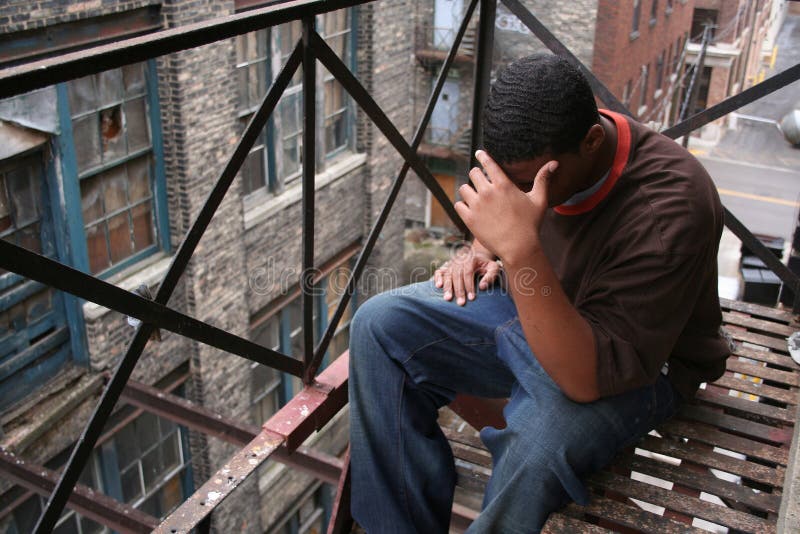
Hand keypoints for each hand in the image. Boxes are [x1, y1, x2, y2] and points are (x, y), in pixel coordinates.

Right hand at [433, 243, 501, 304]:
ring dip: (447, 287)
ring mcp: (451, 264)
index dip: (469, 285)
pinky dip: (437, 278)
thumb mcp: (493, 268)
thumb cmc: (486, 265)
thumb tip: (482, 287)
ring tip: (448, 299)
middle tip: (461, 303)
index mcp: (470, 259)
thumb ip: (491, 276)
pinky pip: (439, 272)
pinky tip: (438, 286)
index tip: (472, 298)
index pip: (468, 273)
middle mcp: (459, 260)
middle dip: (458, 290)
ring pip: (447, 275)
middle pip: (457, 275)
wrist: (477, 256)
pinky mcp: (446, 267)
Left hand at [455, 151, 557, 266]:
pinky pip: (458, 205)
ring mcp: (476, 205)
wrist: (518, 247)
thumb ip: (543, 179)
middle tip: (480, 181)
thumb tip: (554, 163)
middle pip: (473, 173)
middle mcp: (487, 192)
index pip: (488, 163)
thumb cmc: (530, 224)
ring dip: (469, 191)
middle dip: (477, 175)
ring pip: (463, 188)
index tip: (479, 153)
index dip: (482, 156)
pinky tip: (469, 209)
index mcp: (503, 185)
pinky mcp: (469, 218)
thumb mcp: (539, 200)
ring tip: (475, 197)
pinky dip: (462, 206)